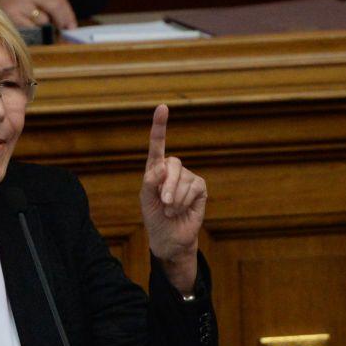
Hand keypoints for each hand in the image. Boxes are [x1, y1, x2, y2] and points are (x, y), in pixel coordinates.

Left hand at [139, 104, 207, 292]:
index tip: (162, 107)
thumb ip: (149, 181)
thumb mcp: (145, 199)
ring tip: (171, 210)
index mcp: (156, 168)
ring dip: (174, 199)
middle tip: (164, 203)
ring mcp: (188, 178)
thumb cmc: (154, 217)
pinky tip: (180, 210)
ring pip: (182, 180)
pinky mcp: (200, 188)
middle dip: (167, 186)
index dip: (160, 126)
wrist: (168, 238)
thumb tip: (162, 166)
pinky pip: (193, 188)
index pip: (157, 144)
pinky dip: (184, 201)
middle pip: (172, 164)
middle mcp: (173, 170)